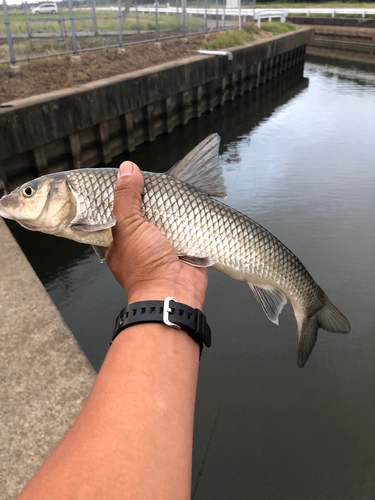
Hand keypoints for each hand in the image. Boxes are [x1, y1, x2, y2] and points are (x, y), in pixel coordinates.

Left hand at [106, 162, 207, 310]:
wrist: (175, 292)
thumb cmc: (144, 265)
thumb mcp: (128, 226)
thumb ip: (126, 197)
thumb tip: (127, 169)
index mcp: (120, 243)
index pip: (119, 214)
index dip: (124, 197)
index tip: (132, 179)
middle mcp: (140, 246)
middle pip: (145, 216)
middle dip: (152, 202)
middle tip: (157, 181)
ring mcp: (162, 249)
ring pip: (166, 222)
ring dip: (171, 210)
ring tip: (175, 189)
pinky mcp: (184, 250)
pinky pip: (185, 231)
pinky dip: (188, 221)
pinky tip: (190, 206)